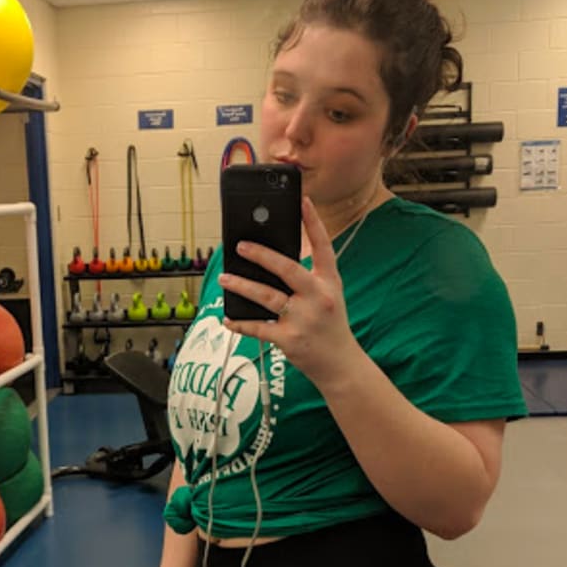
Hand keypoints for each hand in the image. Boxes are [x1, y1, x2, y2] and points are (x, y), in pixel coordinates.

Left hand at [220, 197, 358, 384]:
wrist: (341, 365)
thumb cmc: (330, 326)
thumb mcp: (328, 297)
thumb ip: (307, 279)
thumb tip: (269, 261)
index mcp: (330, 283)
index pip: (323, 247)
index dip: (313, 222)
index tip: (302, 201)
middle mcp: (319, 298)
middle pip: (288, 269)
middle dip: (262, 255)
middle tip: (241, 245)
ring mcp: (304, 319)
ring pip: (267, 296)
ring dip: (242, 286)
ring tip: (225, 278)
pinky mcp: (289, 340)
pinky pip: (258, 328)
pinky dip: (240, 323)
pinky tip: (228, 318)